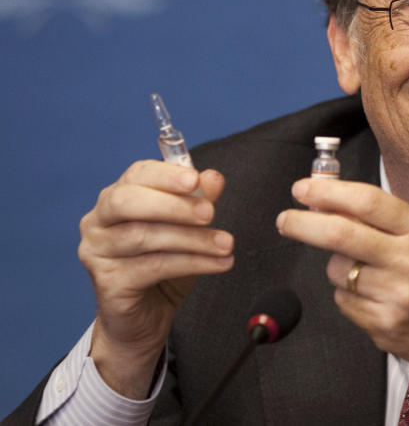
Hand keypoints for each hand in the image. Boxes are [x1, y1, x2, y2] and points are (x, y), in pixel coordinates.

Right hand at [77, 160, 232, 397]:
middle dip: (174, 205)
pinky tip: (218, 264)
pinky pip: (153, 267)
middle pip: (128, 202)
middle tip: (211, 213)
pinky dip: (192, 263)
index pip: (136, 175)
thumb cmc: (163, 266)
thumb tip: (212, 177)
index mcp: (115, 199)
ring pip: (144, 236)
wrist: (144, 318)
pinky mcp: (107, 283)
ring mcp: (97, 253)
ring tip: (226, 244)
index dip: (166, 175)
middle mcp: (98, 222)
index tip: (196, 180)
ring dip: (192, 239)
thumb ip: (198, 201)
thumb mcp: (187, 229)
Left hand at [277, 178, 408, 397]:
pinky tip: (377, 297)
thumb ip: (388, 220)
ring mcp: (397, 298)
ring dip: (339, 266)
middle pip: (340, 234)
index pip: (368, 202)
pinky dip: (350, 295)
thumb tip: (333, 201)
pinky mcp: (384, 328)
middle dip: (303, 224)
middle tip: (286, 219)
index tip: (303, 189)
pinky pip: (344, 301)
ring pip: (338, 271)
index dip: (328, 192)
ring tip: (370, 272)